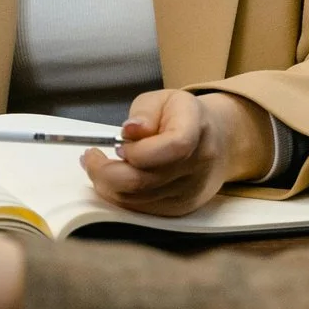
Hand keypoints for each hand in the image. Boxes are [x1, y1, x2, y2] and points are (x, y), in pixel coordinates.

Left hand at [79, 89, 272, 216]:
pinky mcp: (180, 209)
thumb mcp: (164, 99)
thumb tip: (130, 131)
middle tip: (90, 158)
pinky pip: (141, 209)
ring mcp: (189, 192)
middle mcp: (197, 165)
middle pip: (145, 181)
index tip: (118, 144)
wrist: (218, 143)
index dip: (139, 151)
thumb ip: (145, 112)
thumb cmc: (182, 117)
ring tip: (98, 166)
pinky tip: (113, 179)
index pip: (173, 147)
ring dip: (108, 185)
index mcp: (196, 129)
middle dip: (106, 172)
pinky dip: (119, 196)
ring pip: (137, 199)